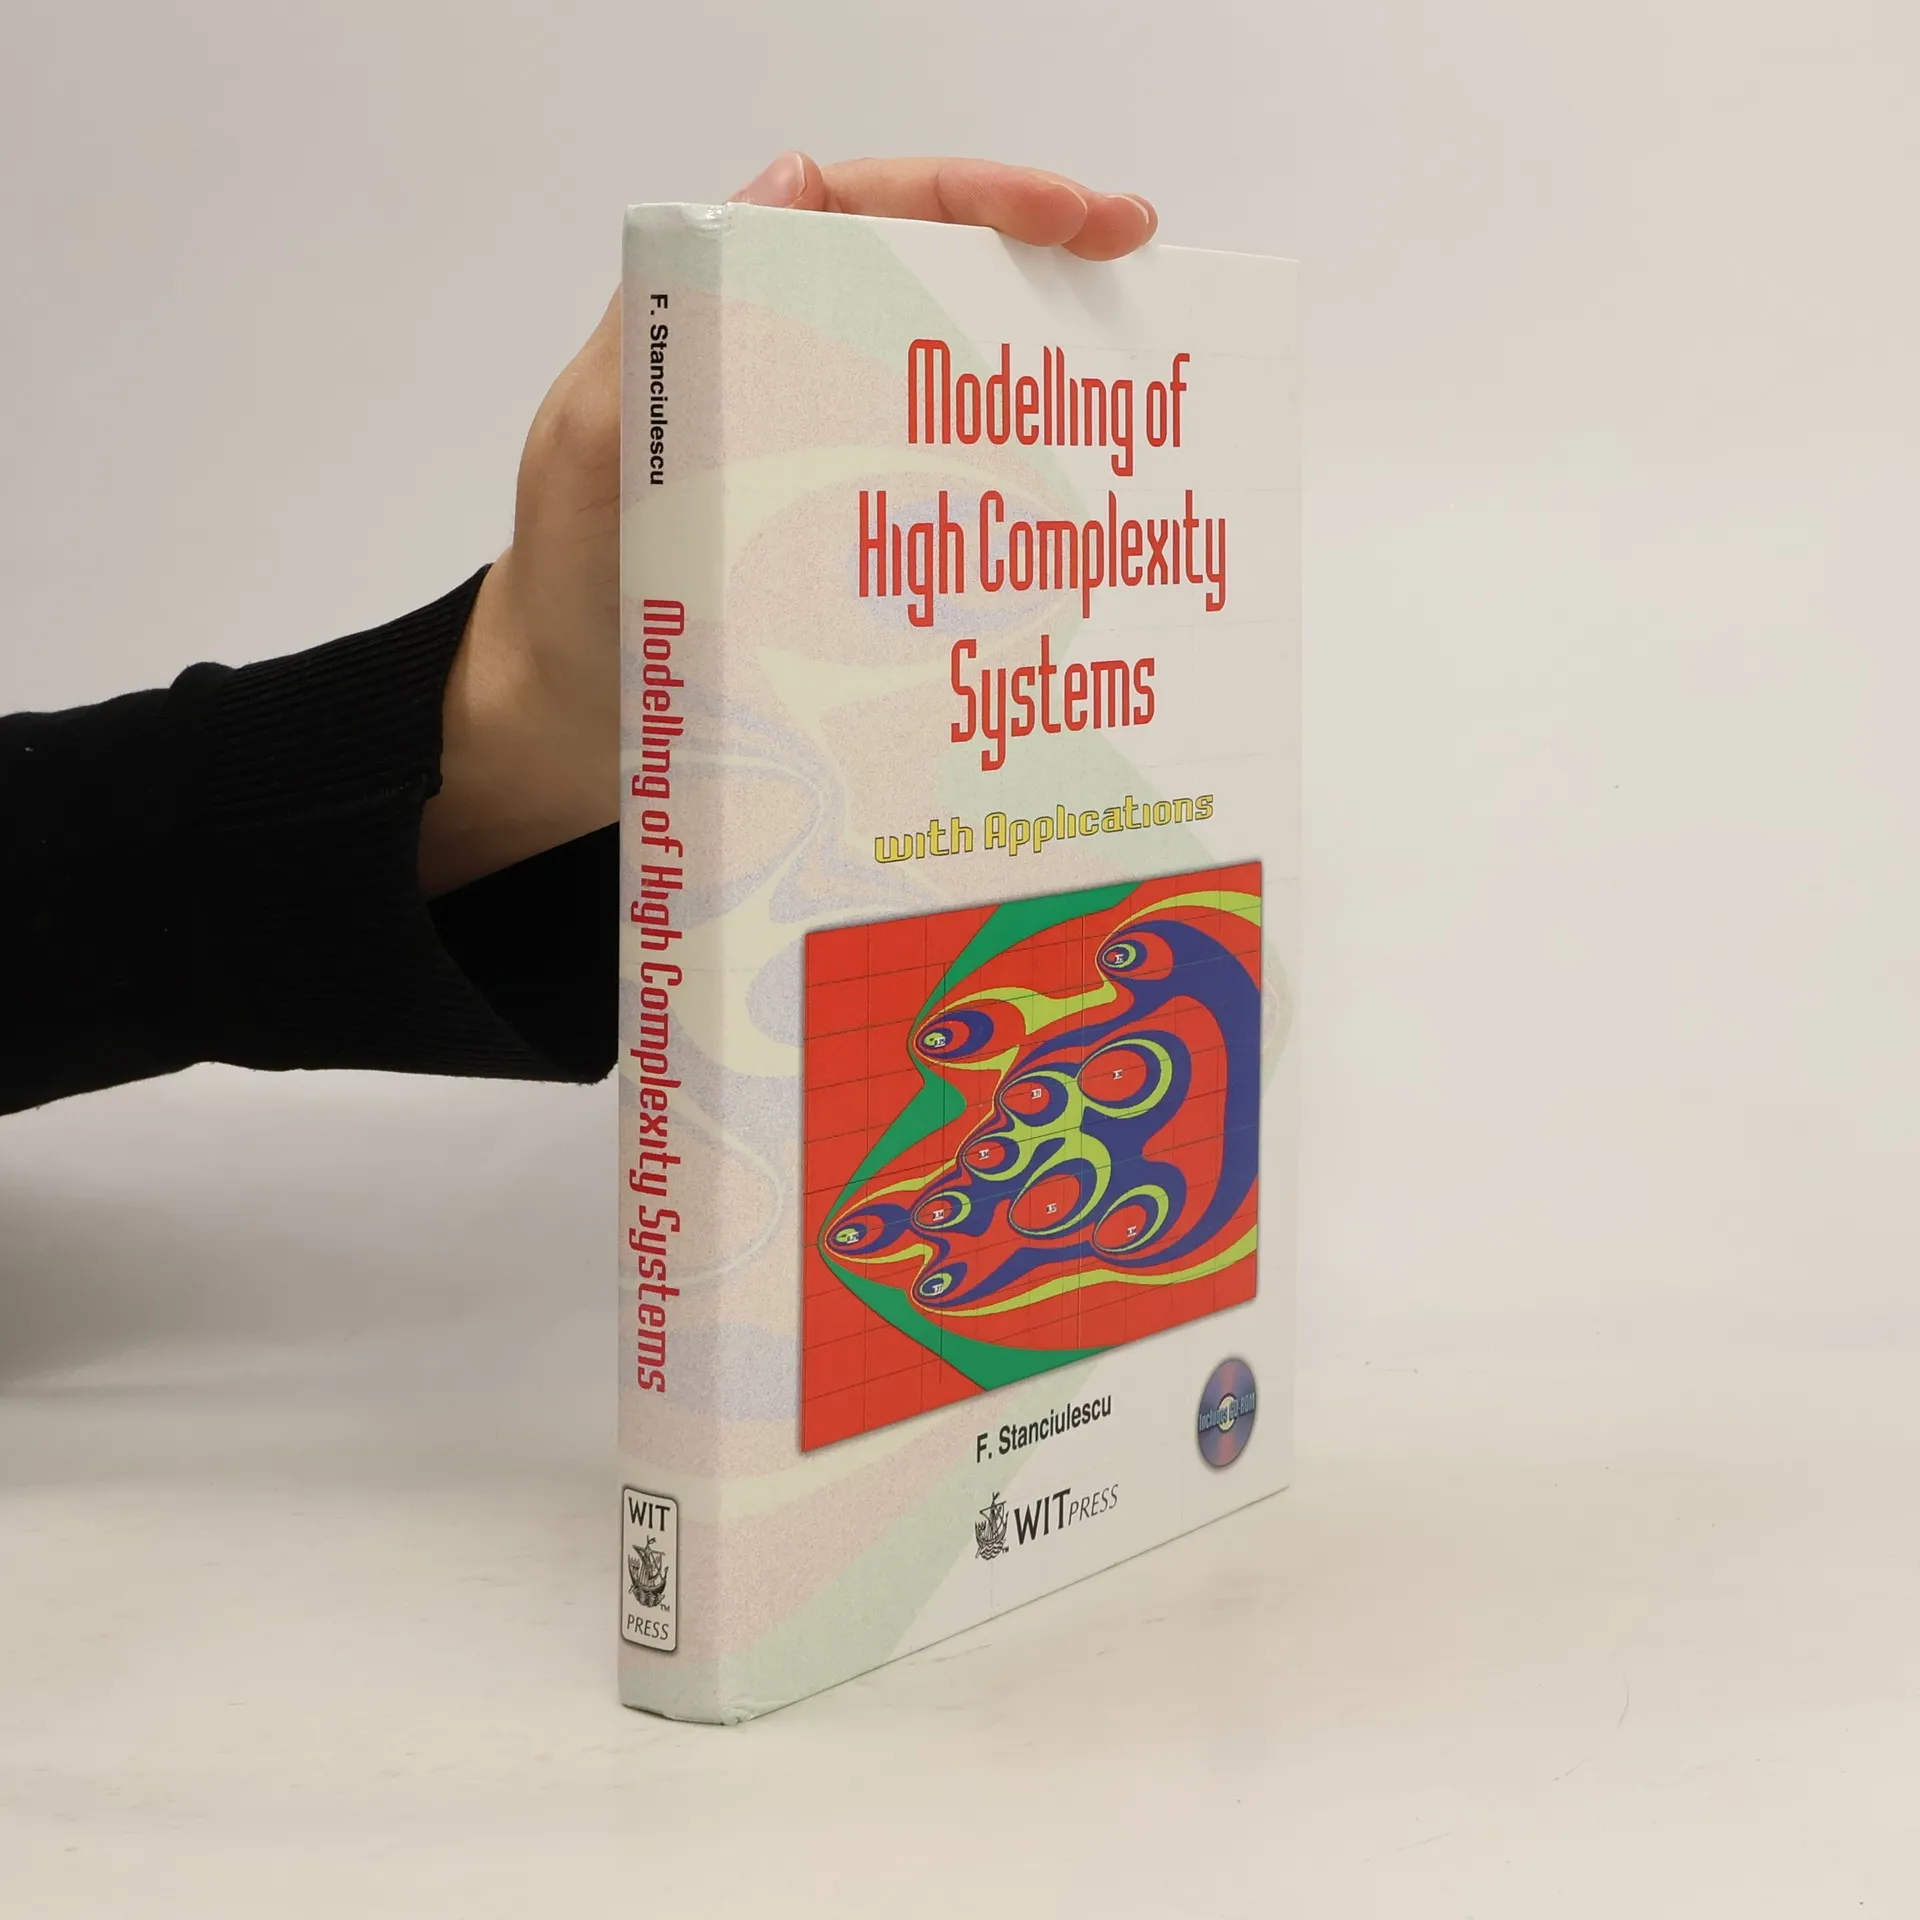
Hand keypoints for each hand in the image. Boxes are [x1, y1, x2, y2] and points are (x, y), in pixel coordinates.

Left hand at [419, 156, 1159, 895]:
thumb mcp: (591, 447)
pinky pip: (944, 498)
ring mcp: (831, 460)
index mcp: (730, 317)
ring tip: (1129, 390)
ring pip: (951, 390)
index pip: (869, 213)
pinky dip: (1009, 498)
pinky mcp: (855, 545)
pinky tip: (1071, 518)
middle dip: (1041, 269)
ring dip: (1040, 383)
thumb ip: (658, 323)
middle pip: (933, 287)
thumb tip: (785, 182)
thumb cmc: (565, 588)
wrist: (569, 722)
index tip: (1076, 217)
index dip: (979, 198)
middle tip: (1138, 270)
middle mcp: (793, 373)